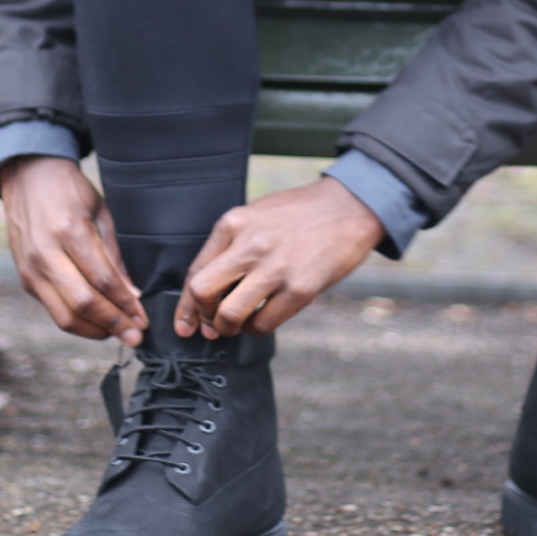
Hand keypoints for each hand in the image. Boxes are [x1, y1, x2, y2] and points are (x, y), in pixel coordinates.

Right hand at [0, 156, 147, 344]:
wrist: (27, 177)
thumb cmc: (69, 191)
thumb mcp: (100, 212)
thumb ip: (114, 255)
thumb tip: (132, 294)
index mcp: (69, 231)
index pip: (102, 280)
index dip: (125, 304)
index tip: (143, 318)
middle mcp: (45, 254)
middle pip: (82, 303)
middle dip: (113, 324)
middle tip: (135, 336)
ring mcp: (31, 269)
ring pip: (63, 315)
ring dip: (94, 330)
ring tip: (118, 333)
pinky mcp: (25, 278)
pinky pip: (53, 308)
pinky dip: (76, 321)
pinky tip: (96, 322)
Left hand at [176, 178, 383, 339]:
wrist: (350, 206)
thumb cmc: (301, 214)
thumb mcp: (256, 216)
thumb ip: (232, 245)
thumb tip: (212, 288)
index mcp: (233, 224)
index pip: (195, 272)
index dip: (186, 306)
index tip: (186, 325)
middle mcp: (249, 245)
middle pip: (203, 293)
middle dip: (204, 317)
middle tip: (214, 324)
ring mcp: (275, 268)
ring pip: (229, 315)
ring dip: (229, 328)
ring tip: (239, 325)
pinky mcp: (300, 288)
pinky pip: (264, 323)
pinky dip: (257, 329)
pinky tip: (264, 319)